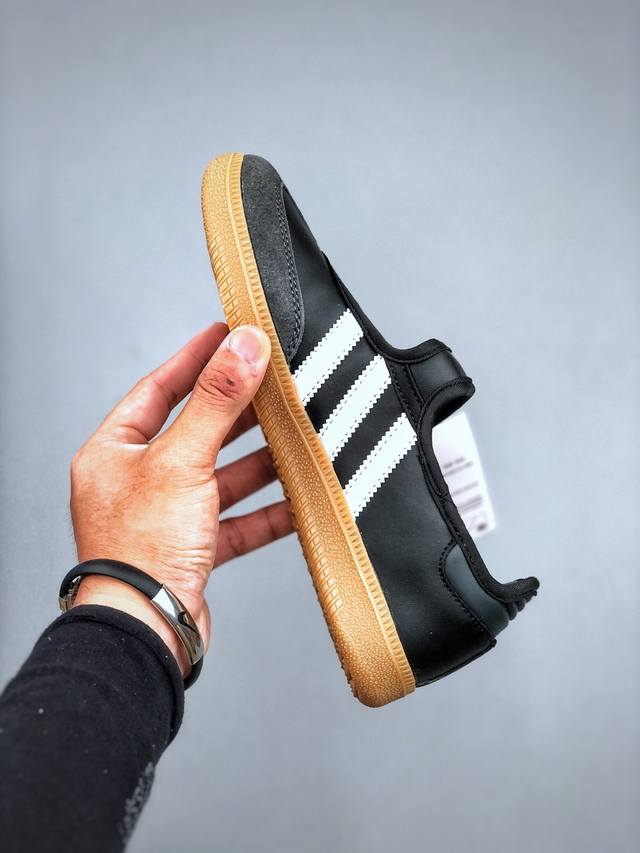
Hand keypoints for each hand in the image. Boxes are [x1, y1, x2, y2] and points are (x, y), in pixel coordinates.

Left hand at [70, 323, 292, 675]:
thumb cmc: (140, 551)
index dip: (196, 360)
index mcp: (115, 452)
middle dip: (239, 412)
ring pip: (221, 477)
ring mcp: (166, 517)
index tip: (227, 335)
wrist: (147, 632)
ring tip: (297, 438)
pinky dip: (268, 511)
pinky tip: (298, 500)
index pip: (158, 389)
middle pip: (196, 431)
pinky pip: (237, 521)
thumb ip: (216, 402)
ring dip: (259, 462)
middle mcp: (137, 482)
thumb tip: (242, 347)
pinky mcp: (193, 550)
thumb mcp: (181, 460)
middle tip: (275, 384)